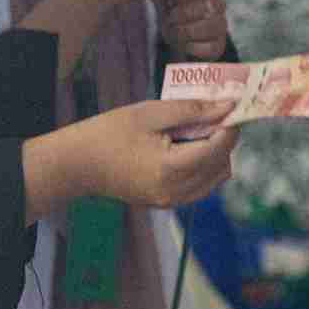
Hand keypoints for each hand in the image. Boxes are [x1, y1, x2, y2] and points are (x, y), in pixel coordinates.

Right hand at [63, 99, 239, 208]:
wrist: (77, 164)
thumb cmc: (109, 133)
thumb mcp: (151, 113)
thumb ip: (192, 110)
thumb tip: (227, 105)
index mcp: (171, 168)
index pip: (219, 148)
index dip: (230, 125)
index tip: (231, 106)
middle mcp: (175, 191)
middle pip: (221, 165)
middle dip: (224, 139)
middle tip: (212, 114)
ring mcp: (170, 201)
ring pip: (215, 179)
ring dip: (216, 154)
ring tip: (197, 131)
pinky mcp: (166, 203)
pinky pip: (200, 187)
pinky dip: (204, 167)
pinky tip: (187, 147)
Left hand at [161, 0, 229, 59]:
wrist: (173, 36)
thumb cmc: (169, 10)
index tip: (169, 1)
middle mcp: (217, 5)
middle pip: (209, 4)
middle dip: (183, 12)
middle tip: (170, 16)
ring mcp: (220, 25)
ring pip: (212, 25)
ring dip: (187, 30)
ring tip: (173, 30)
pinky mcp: (218, 45)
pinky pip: (213, 47)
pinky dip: (194, 47)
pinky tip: (184, 44)